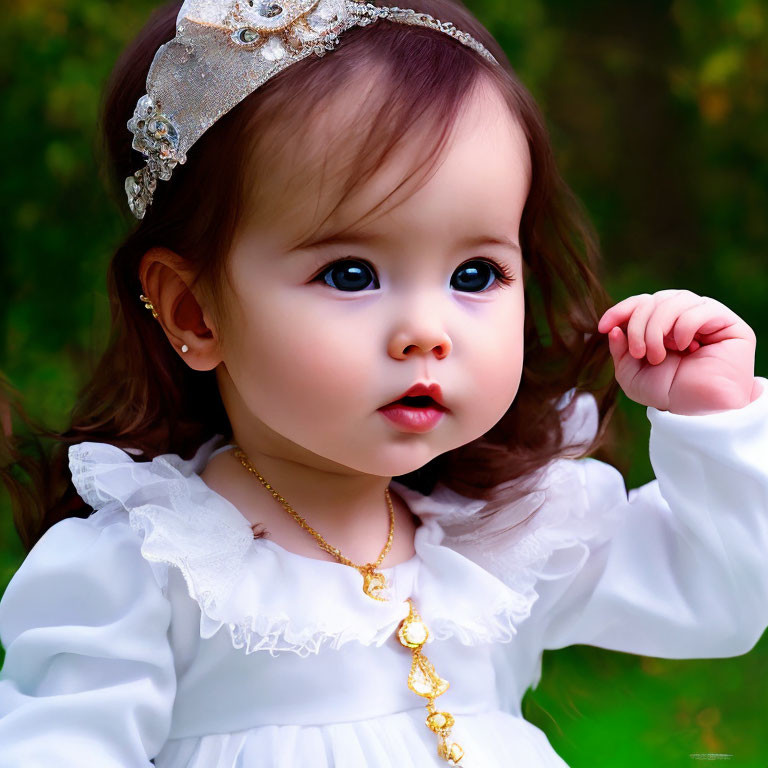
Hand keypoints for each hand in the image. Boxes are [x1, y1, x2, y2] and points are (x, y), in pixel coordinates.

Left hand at [597, 289, 758, 414]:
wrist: (699, 412)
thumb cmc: (669, 393)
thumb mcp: (632, 375)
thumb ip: (620, 350)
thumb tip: (614, 328)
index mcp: (662, 325)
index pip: (641, 303)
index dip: (621, 310)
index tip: (603, 327)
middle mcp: (684, 317)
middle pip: (654, 300)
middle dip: (639, 325)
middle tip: (640, 353)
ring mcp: (707, 318)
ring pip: (675, 299)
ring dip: (658, 328)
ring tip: (659, 357)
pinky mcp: (728, 323)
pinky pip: (701, 308)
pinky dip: (685, 327)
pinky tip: (687, 348)